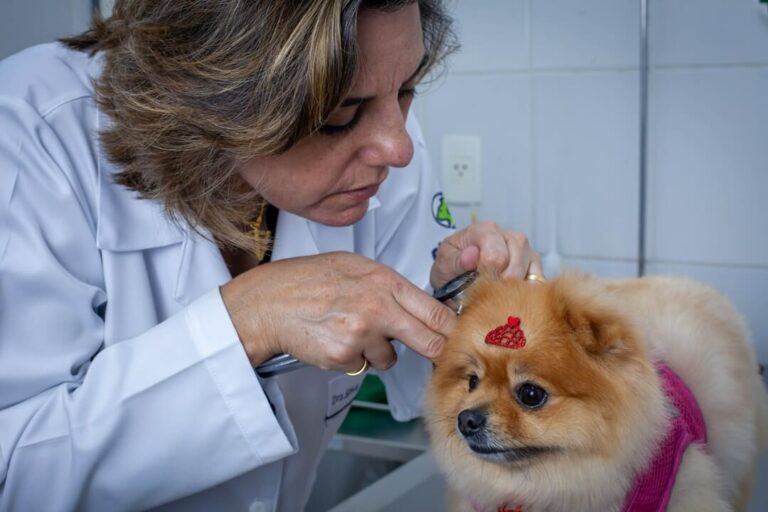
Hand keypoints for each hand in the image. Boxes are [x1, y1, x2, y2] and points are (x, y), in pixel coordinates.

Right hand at [220, 252, 456, 371]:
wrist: (269, 302)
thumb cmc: (308, 280)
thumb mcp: (355, 267)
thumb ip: (389, 286)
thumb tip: (422, 306)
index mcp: (384, 282)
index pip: (436, 312)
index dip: (451, 328)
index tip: (457, 335)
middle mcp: (377, 308)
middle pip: (429, 342)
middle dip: (434, 350)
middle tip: (432, 352)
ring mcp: (361, 334)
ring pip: (391, 359)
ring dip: (379, 352)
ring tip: (351, 331)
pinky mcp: (344, 357)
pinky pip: (363, 366)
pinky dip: (353, 359)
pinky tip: (334, 339)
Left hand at [430, 221, 541, 289]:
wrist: (457, 280)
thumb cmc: (451, 270)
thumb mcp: (444, 266)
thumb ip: (455, 261)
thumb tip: (471, 256)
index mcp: (485, 230)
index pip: (496, 256)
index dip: (488, 275)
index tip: (477, 284)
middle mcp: (510, 236)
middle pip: (515, 266)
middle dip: (499, 285)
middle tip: (486, 292)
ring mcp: (526, 250)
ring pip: (529, 275)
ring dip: (512, 291)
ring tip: (495, 295)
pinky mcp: (536, 266)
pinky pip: (538, 283)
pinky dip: (524, 294)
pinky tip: (509, 297)